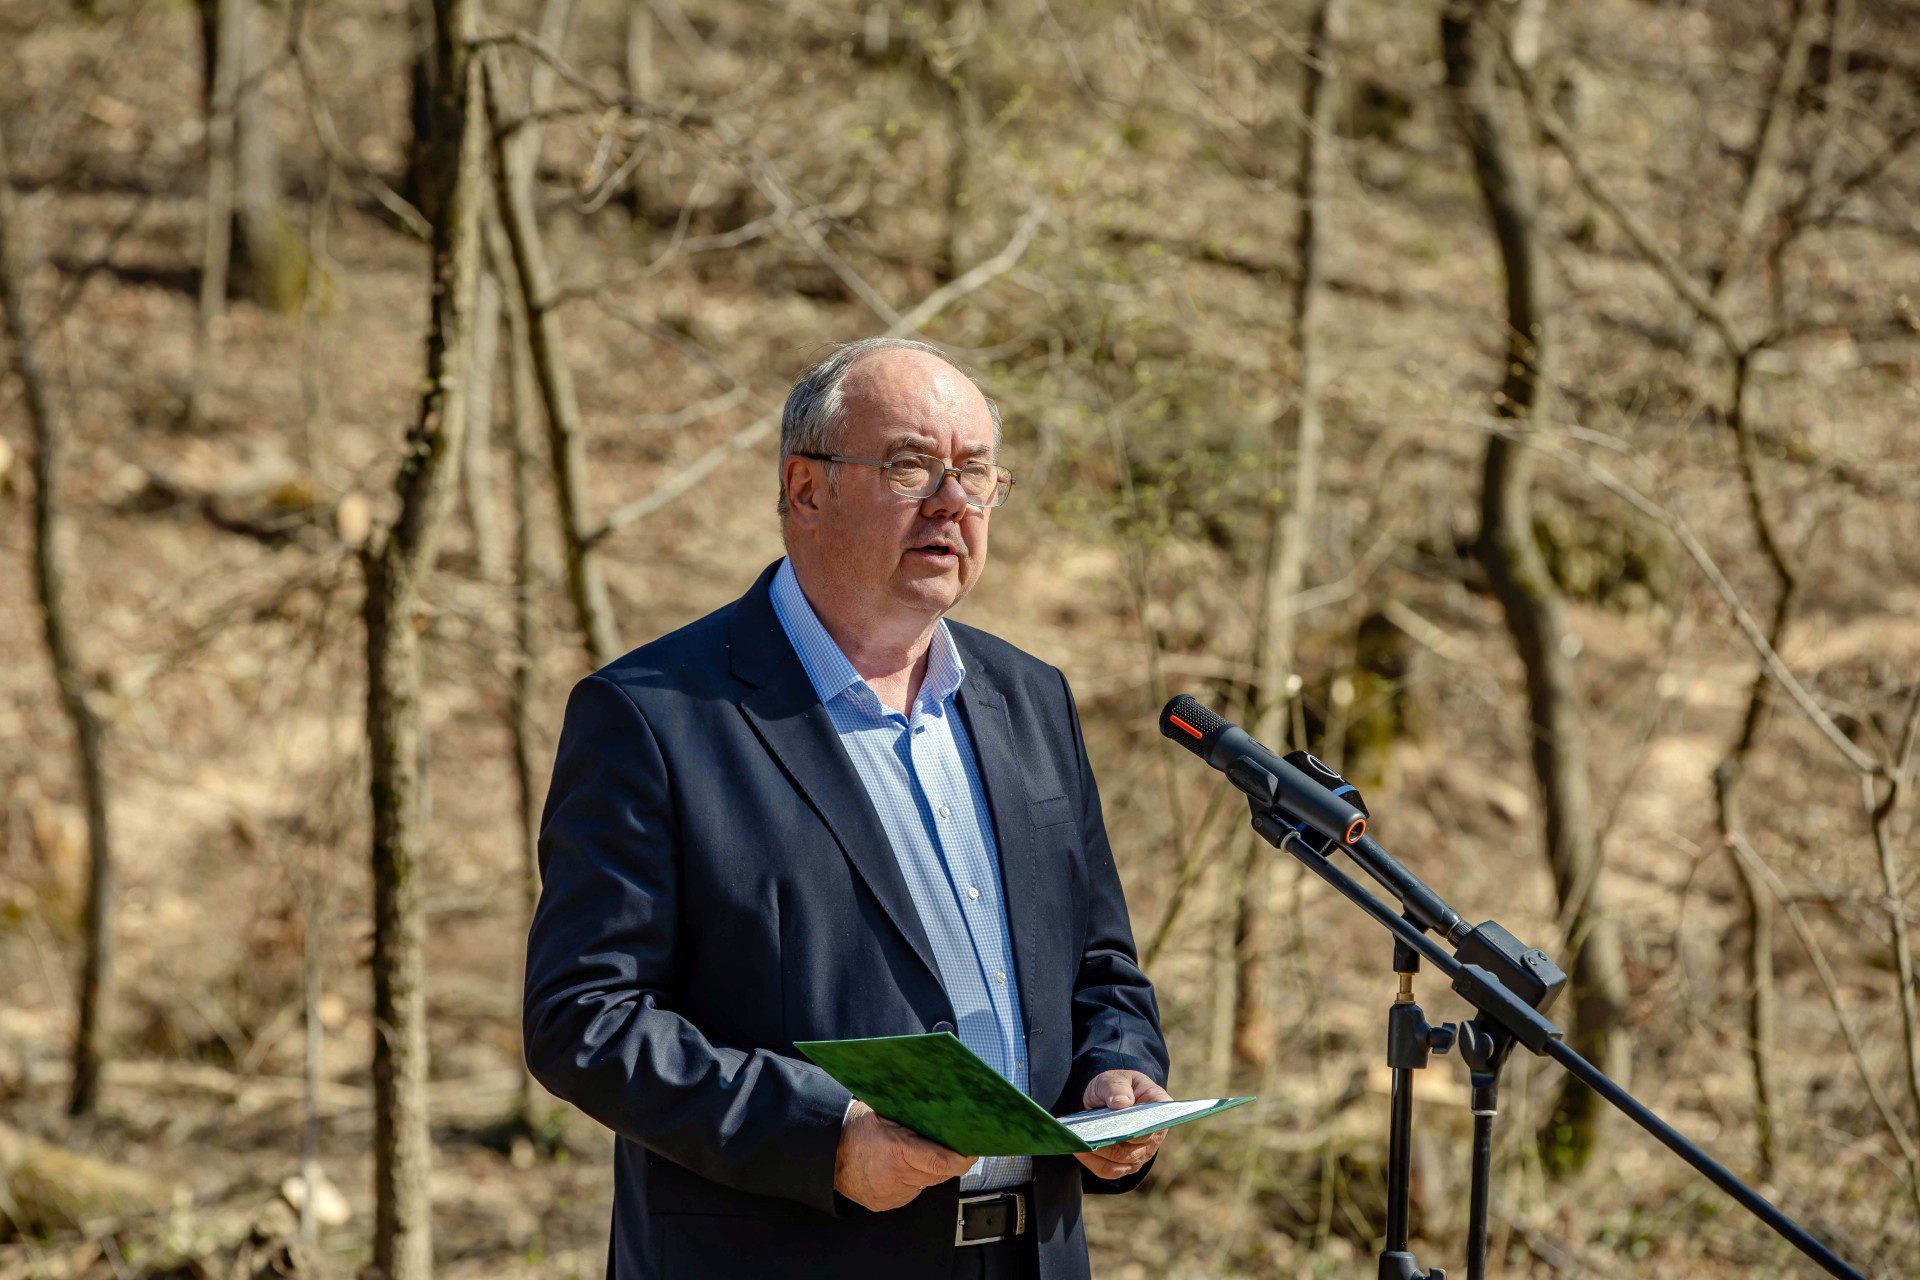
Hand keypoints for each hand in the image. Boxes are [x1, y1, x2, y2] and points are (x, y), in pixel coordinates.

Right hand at [833, 1099, 975, 1210]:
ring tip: (918, 1153)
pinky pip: (912, 1192)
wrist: (825, 1154)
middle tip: (952, 1146)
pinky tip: (902, 1167)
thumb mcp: (884, 1112)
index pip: (941, 1162)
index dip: (962, 1159)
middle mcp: (896, 1176)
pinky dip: (914, 1181)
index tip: (972, 1150)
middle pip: (938, 1174)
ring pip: (927, 1184)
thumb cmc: (855, 1127)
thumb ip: (913, 1118)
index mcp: (897, 1150)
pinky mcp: (886, 1203)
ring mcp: (891, 1194)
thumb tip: (944, 1116)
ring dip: (930, 1171)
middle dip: (949, 1162)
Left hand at [1073, 1068, 1170, 1179]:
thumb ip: (1118, 1087)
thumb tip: (1121, 1103)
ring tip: (1080, 1143)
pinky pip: (1110, 1170)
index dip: (1141, 1127)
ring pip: (1121, 1160)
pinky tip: (1080, 1151)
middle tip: (1090, 1136)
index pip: (1156, 1120)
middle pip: (1135, 1144)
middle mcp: (1155, 1134)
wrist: (1109, 1098)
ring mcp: (1143, 1152)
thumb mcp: (1115, 1078)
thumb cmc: (1117, 1086)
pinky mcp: (1127, 1164)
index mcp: (1159, 1107)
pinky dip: (1093, 1163)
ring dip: (1099, 1153)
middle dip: (1111, 1141)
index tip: (1122, 1128)